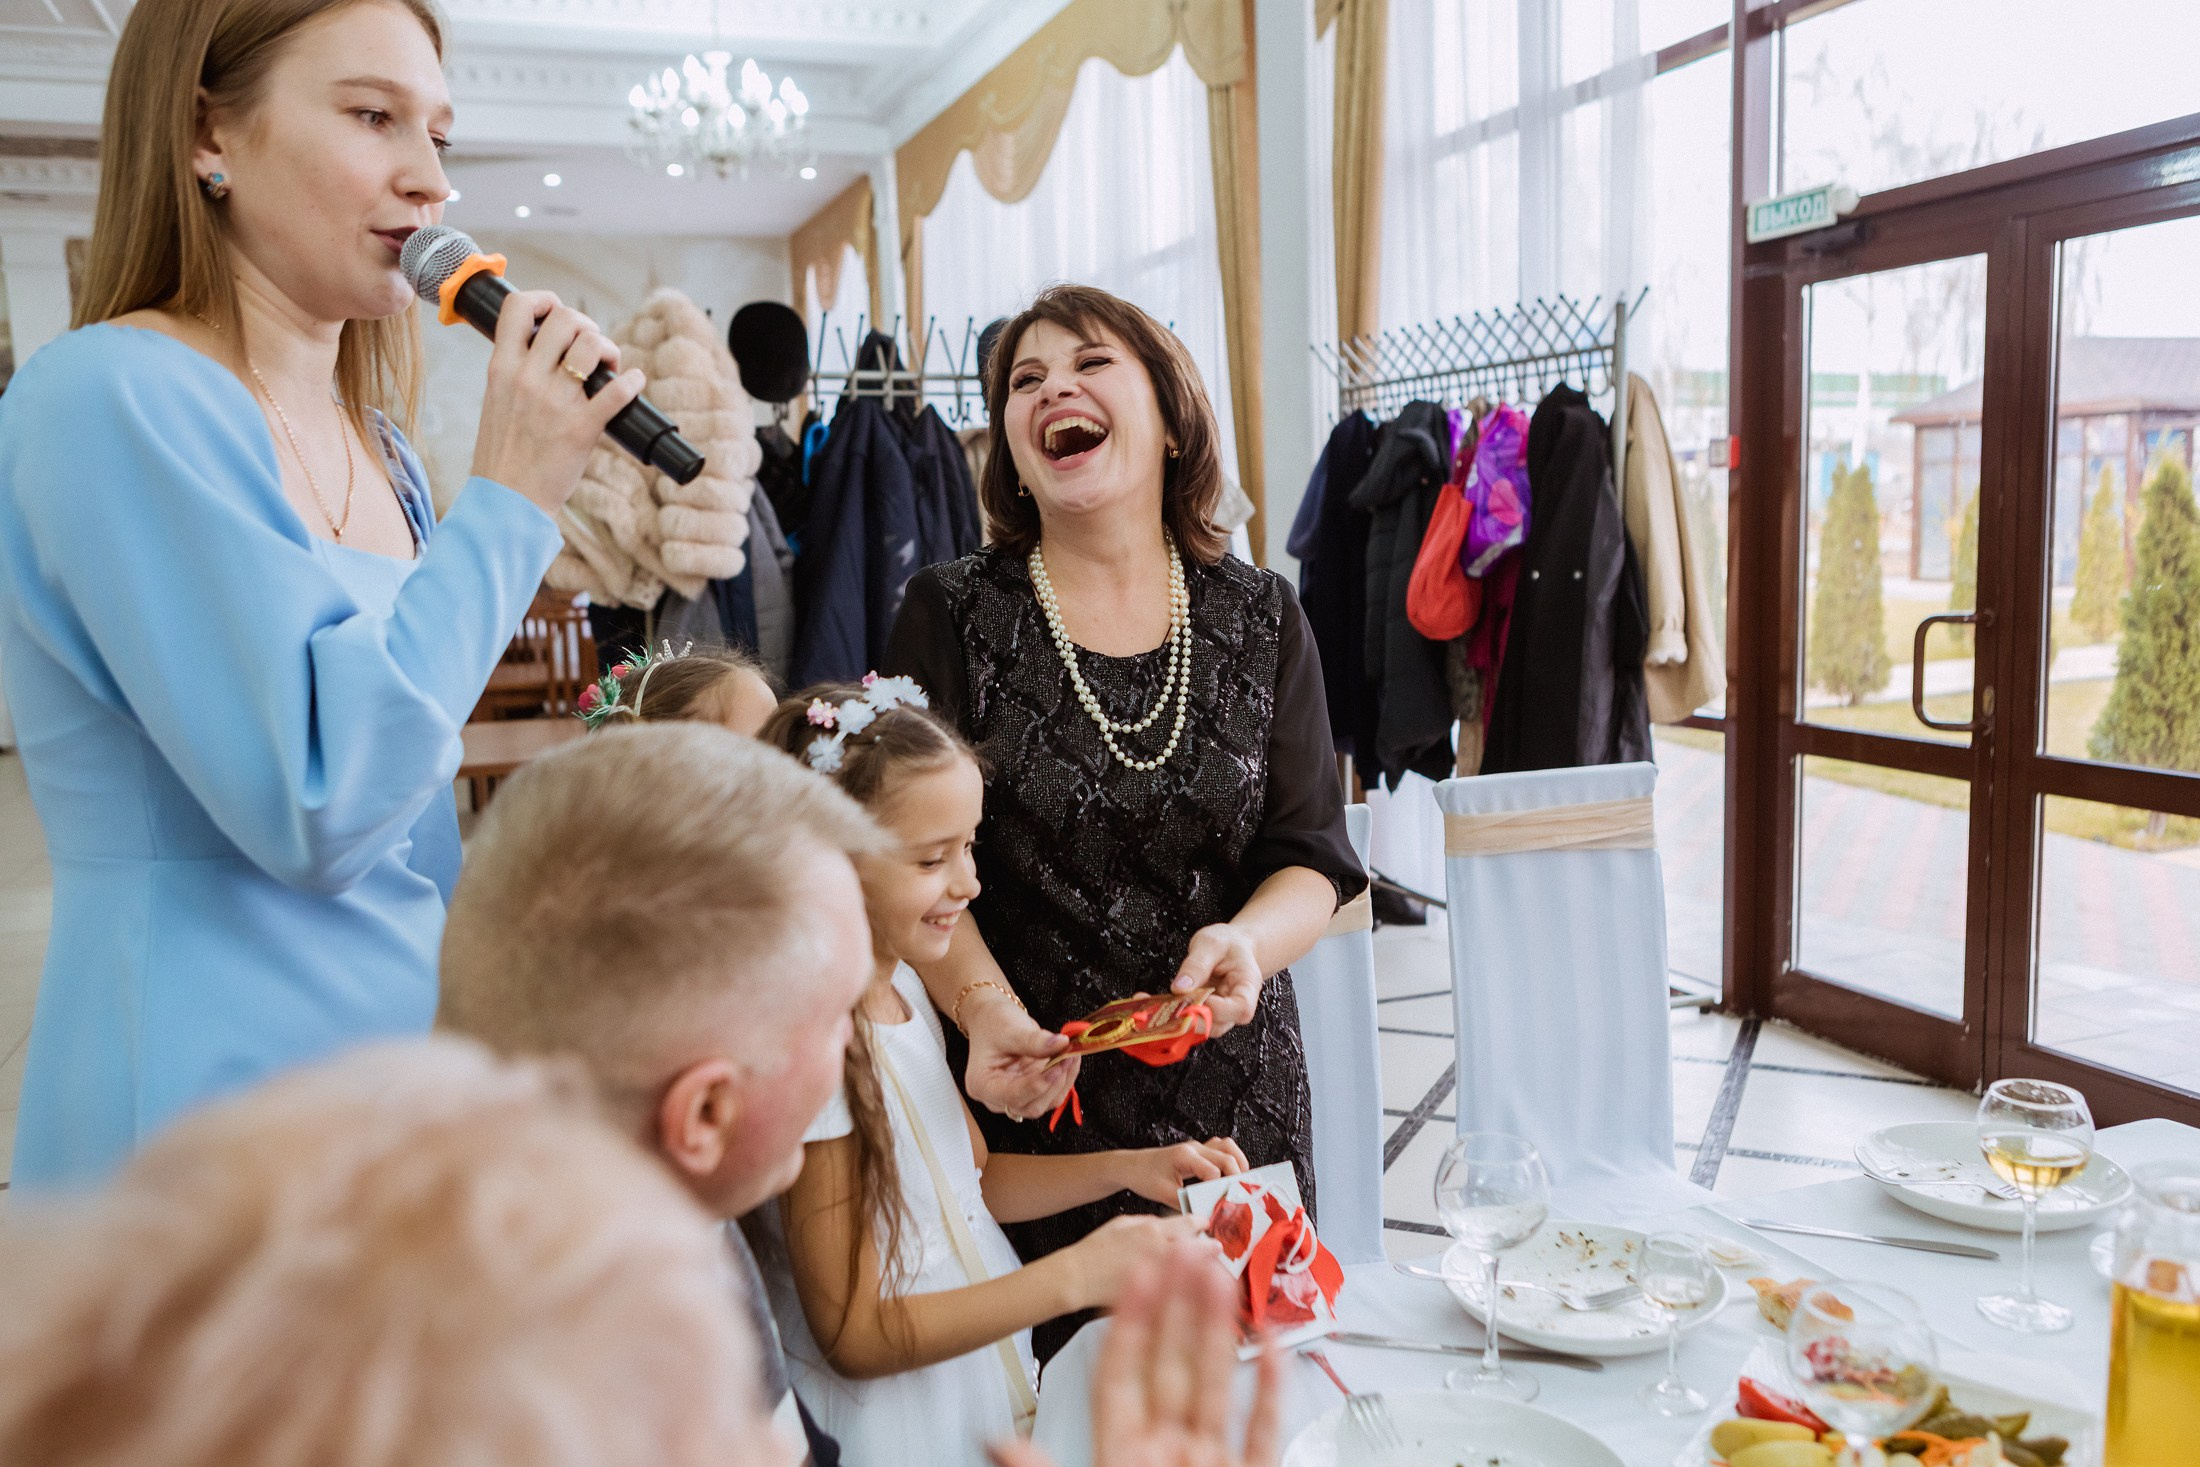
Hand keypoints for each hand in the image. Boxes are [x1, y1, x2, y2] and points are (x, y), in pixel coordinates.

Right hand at [469, 288, 644, 514]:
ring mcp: (555, 402)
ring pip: (592, 345)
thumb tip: (547, 349)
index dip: (544, 299)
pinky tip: (635, 383)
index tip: (556, 313)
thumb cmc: (504, 452)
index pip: (518, 307)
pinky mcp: (582, 428)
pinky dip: (634, 382)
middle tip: (591, 346)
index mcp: (502, 368)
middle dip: (586, 326)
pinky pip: (618, 391)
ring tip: (609, 366)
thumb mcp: (496, 400)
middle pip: (565, 319)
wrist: (507, 499)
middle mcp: (527, 378)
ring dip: (608, 349)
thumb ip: (516, 371)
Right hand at [961, 987, 1079, 1120]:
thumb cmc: (991, 1023)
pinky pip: (1054, 1093)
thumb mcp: (1009, 1028)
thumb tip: (1061, 1044)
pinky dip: (1065, 1077)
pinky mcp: (1033, 1090)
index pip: (1013, 1096)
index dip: (1038, 1085)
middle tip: (1067, 1057)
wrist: (992, 1018)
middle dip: (1053, 1083)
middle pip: (1032, 1105)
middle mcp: (998, 1097)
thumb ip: (1034, 1041)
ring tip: (1070, 1054)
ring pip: (1046, 1102)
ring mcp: (1017, 1095)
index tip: (1056, 1067)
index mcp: (983, 1085)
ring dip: (1063, 1080)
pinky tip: (1070, 1059)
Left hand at [988, 1236, 1281, 1466]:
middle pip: (1171, 1366)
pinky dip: (1270, 1395)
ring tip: (1223, 1279)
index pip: (1120, 1375)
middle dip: (1178, 1309)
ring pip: (1216, 1387)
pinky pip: (1260, 1435)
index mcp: (1119, 1454)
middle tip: (1186, 1252)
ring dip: (1222, 1333)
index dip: (1127, 1323)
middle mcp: (1165, 1454)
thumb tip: (996, 1443)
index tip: (1133, 1274)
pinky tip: (1274, 1352)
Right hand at [1062, 1213, 1202, 1312]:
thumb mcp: (1122, 1224)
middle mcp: (1158, 1250)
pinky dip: (1189, 1287)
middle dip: (1208, 1248)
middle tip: (1217, 1248)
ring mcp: (1158, 1274)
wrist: (1077, 1277)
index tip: (1207, 1226)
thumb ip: (1147, 1223)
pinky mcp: (1154, 1295)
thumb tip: (1168, 1227)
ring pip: (1192, 1270)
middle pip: (1195, 1247)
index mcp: (1150, 1229)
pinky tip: (1193, 1288)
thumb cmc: (1094, 1251)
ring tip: (1211, 1268)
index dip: (1201, 1225)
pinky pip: (1178, 1289)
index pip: (1187, 1224)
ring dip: (1204, 1268)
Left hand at [1116, 1137, 1249, 1206]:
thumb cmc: (1144, 1176)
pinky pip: (1221, 1148)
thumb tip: (1206, 1216)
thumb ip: (1186, 1204)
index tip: (1225, 1203)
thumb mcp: (1164, 1194)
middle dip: (1237, 1176)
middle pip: (1226, 1156)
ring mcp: (1197, 1147)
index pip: (1213, 1171)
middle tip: (1241, 1195)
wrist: (1132, 1166)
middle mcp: (1194, 1148)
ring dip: (1238, 1163)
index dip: (1221, 1189)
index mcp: (1185, 1156)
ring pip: (1227, 1146)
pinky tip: (1230, 1175)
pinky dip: (1231, 1159)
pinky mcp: (1198, 1151)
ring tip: (1241, 1182)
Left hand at [1172, 925, 1262, 1034]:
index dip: (1217, 1009)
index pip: (1240, 1008)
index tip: (1195, 997)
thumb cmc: (1228, 944)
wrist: (1232, 946)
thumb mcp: (1211, 944)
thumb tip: (1181, 987)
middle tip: (1173, 1002)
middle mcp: (1236, 1005)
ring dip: (1181, 1018)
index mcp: (1247, 986)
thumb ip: (1196, 965)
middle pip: (1220, 1025)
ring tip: (1163, 1002)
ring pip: (1203, 1027)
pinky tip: (1161, 1002)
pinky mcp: (1207, 1013)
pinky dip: (1176, 1015)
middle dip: (1193, 1017)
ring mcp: (1221, 1013)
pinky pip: (1193, 1021)